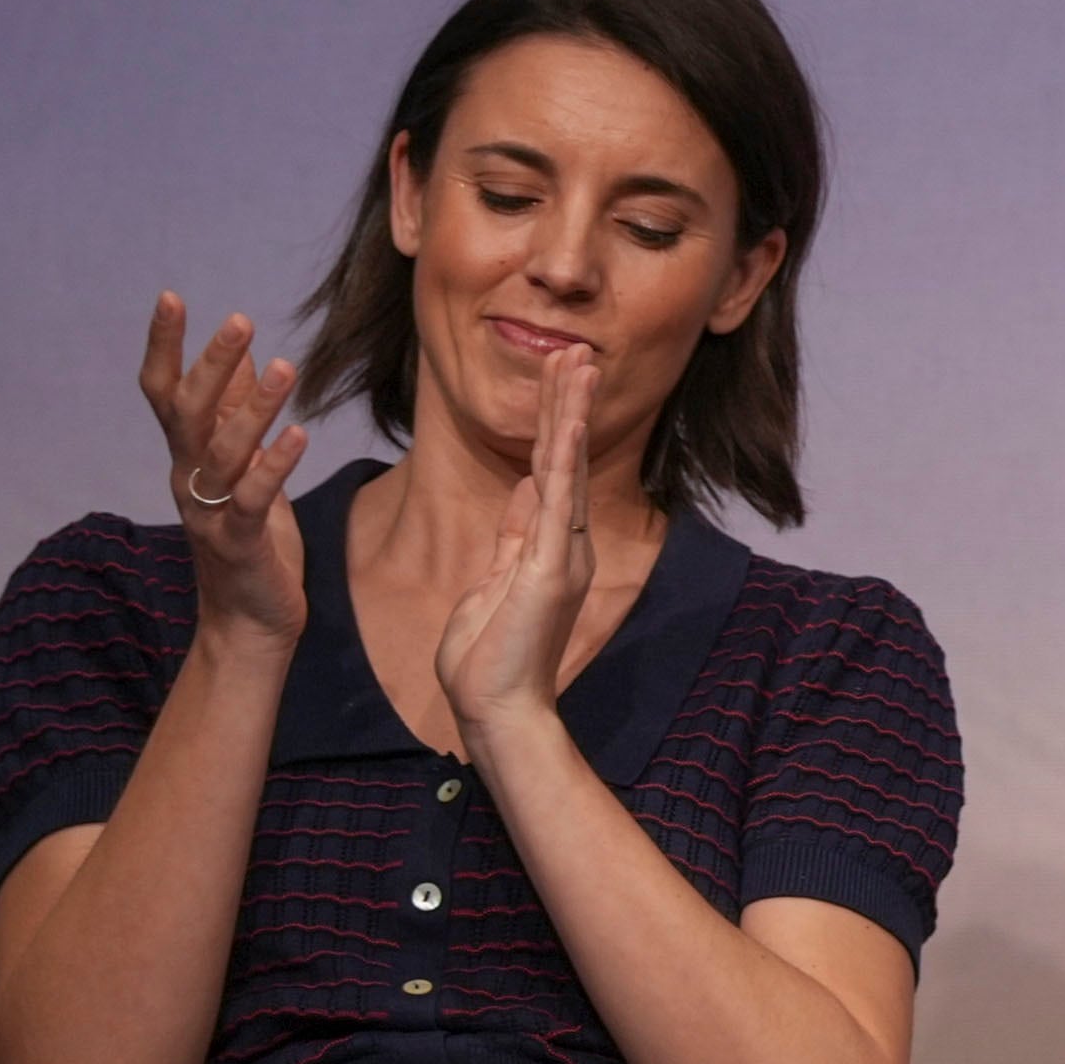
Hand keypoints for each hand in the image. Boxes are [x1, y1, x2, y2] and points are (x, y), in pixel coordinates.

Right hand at [139, 295, 310, 641]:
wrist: (249, 626)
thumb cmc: (249, 541)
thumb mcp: (240, 470)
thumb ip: (235, 416)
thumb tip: (243, 357)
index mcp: (187, 458)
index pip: (163, 393)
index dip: (164, 347)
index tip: (170, 297)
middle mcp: (189, 480)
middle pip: (187, 414)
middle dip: (211, 365)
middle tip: (238, 320)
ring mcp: (211, 514)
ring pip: (223, 452)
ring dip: (253, 408)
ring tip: (284, 366)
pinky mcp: (242, 545)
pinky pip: (254, 500)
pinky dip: (275, 467)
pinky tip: (300, 435)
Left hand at [436, 344, 600, 759]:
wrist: (496, 712)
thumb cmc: (486, 661)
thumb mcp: (492, 582)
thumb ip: (510, 537)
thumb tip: (521, 491)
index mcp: (546, 547)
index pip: (551, 472)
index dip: (555, 423)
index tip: (558, 379)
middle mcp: (564, 544)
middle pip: (566, 460)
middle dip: (568, 404)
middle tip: (576, 352)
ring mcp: (561, 554)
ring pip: (566, 468)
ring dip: (571, 414)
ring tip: (578, 364)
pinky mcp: (550, 568)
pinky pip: (557, 501)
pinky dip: (563, 455)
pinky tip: (568, 419)